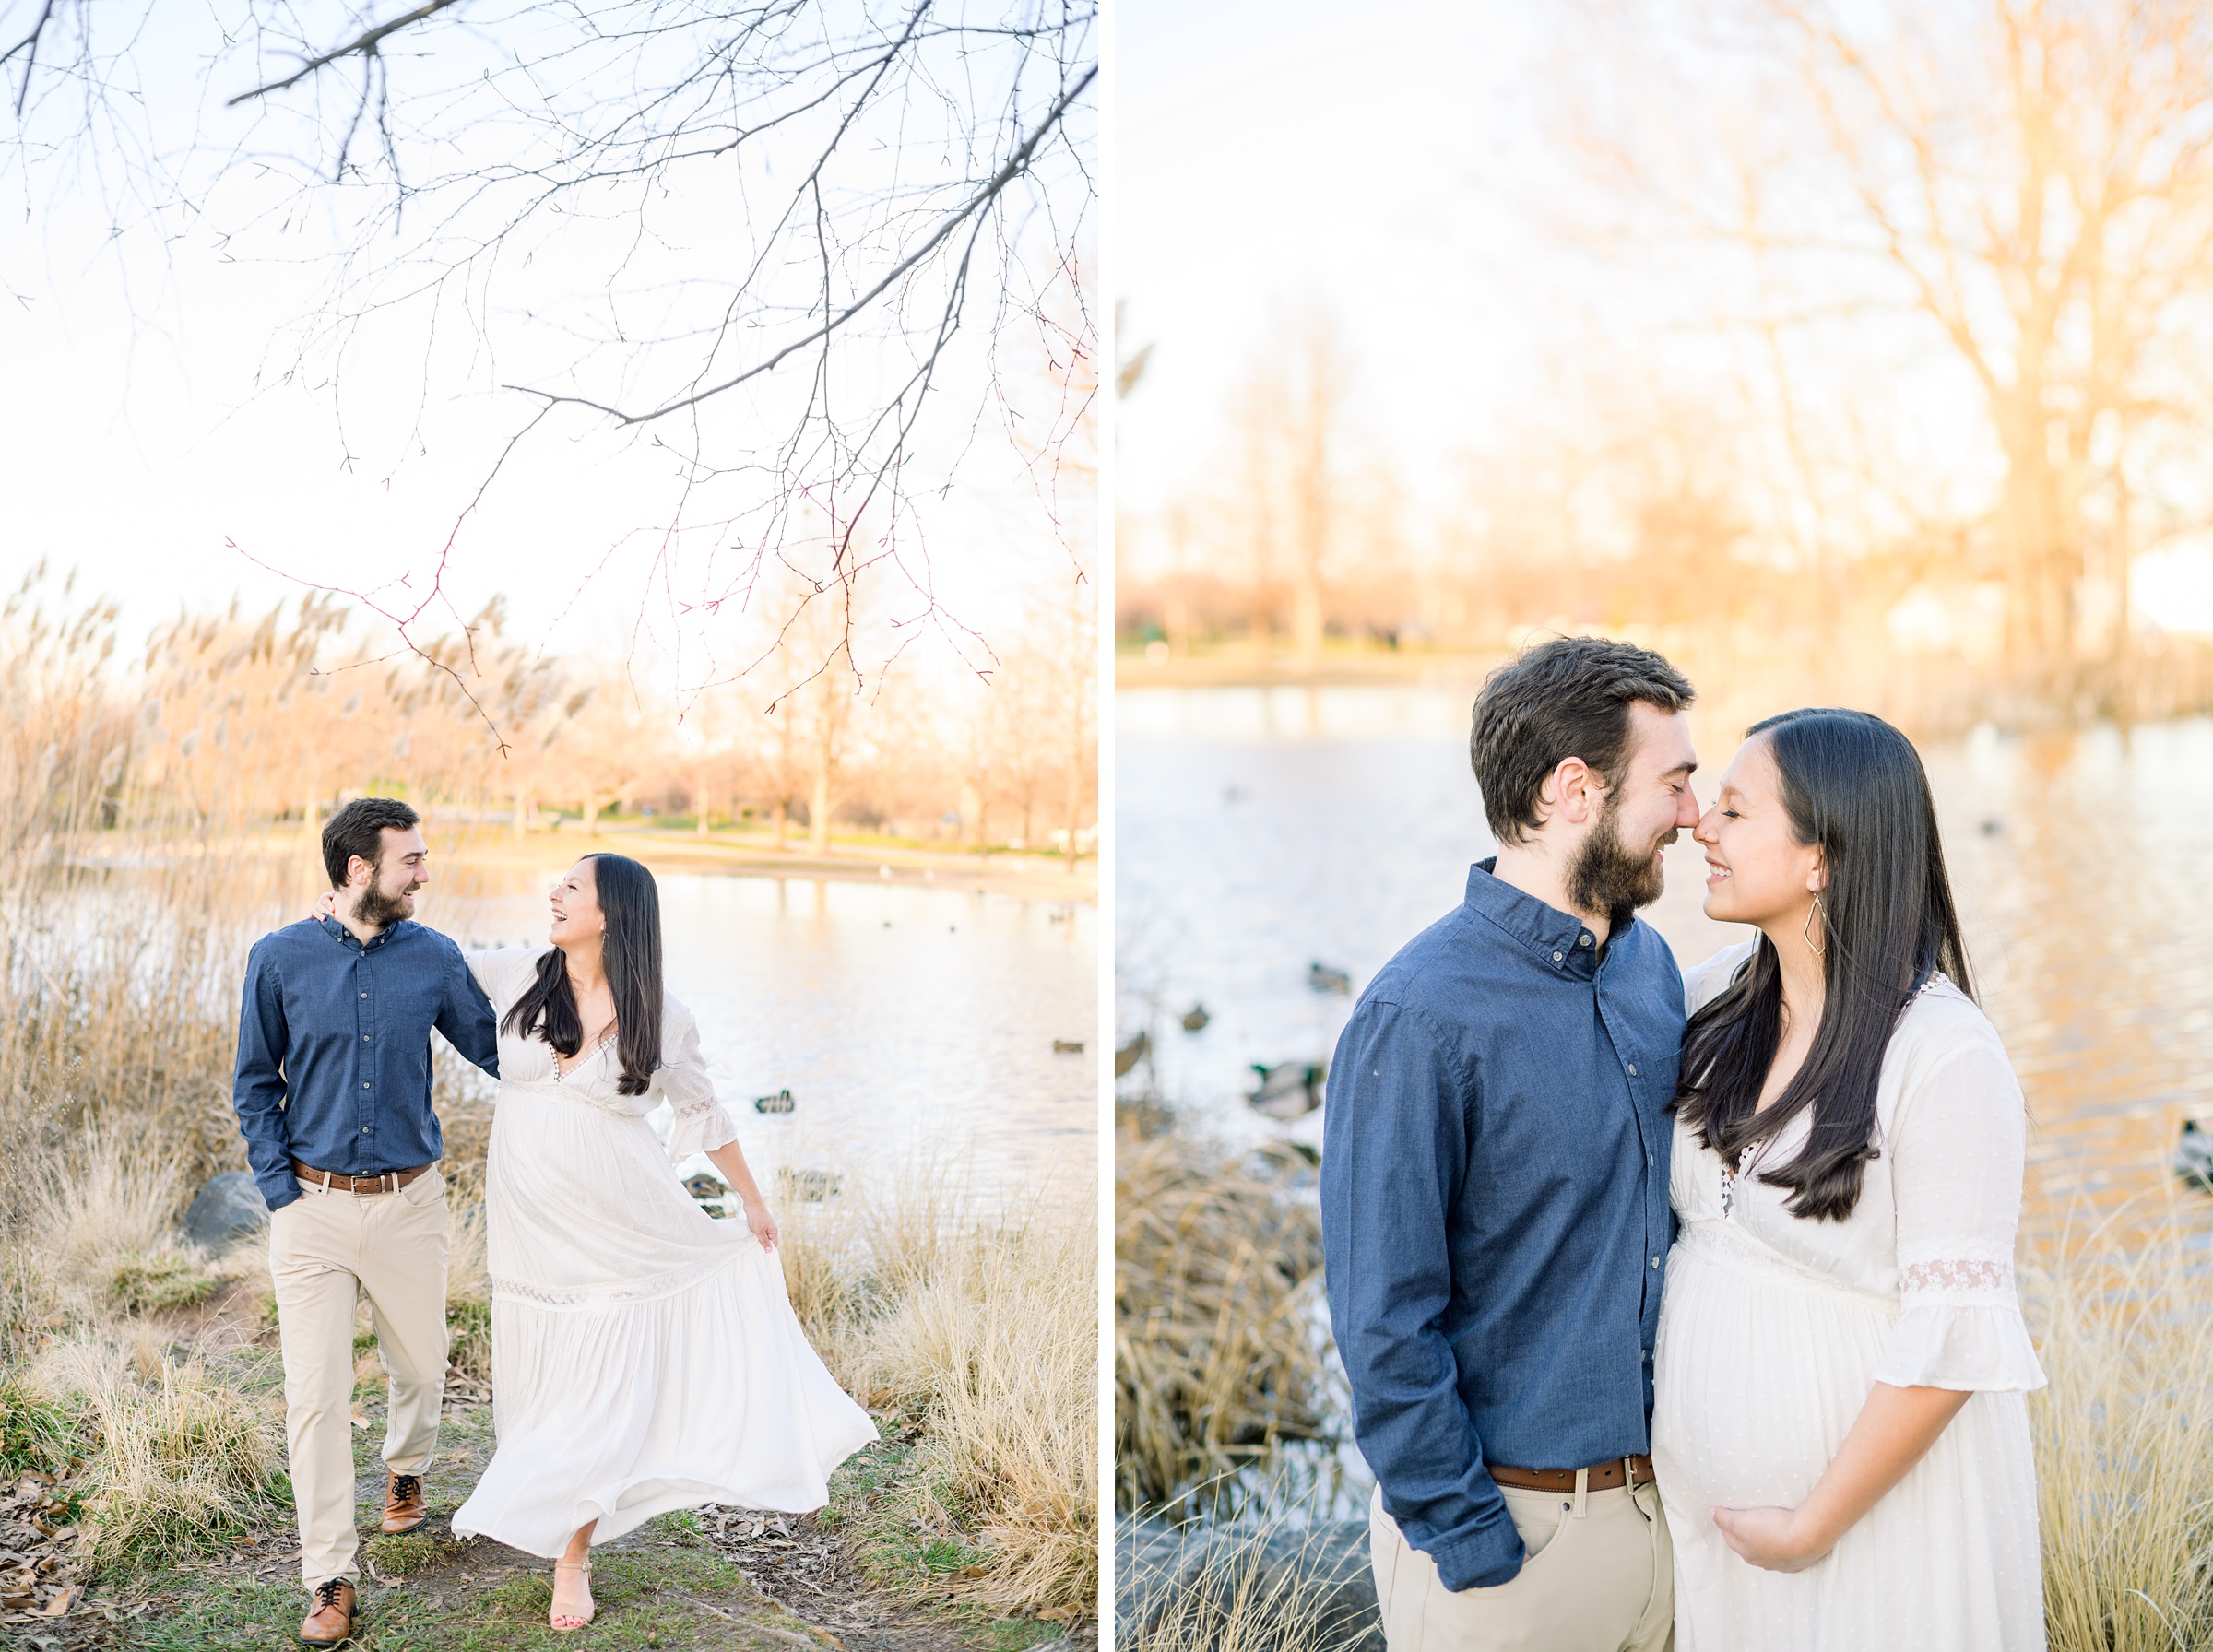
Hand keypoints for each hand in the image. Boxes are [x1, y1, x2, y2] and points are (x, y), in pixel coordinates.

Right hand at [311, 889, 339, 919]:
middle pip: (319, 905)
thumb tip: (333, 894)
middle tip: (332, 916)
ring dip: (319, 915)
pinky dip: (309, 916)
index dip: (327, 904)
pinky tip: (309, 917)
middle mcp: (320, 903)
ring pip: (314, 911)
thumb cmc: (343, 903)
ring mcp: (316, 909)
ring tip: (324, 919)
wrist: (341, 909)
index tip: (333, 910)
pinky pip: (309, 914)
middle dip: (325, 911)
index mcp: (326, 897)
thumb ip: (338, 897)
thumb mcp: (341, 899)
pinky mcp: (314, 914)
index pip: (323, 898)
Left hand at [745, 1201, 777, 1252]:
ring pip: (764, 1236)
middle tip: (756, 1252)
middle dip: (763, 1246)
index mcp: (774, 1231)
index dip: (769, 1250)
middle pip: (769, 1241)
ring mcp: (766, 1225)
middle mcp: (772, 1228)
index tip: (762, 1257)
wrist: (752, 1203)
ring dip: (759, 1240)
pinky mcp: (761, 1223)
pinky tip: (751, 1238)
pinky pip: (760, 1232)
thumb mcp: (760, 1232)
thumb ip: (764, 1242)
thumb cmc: (756, 1218)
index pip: (774, 1244)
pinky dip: (756, 1235)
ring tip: (752, 1246)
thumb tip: (769, 1251)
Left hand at [1711, 1505, 1831, 1571]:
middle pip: (1749, 1547)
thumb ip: (1725, 1518)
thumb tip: (1712, 1514)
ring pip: (1769, 1553)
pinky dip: (1785, 1549)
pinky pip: (1789, 1556)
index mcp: (1747, 1552)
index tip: (1726, 1514)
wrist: (1806, 1538)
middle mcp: (1763, 1561)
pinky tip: (1788, 1544)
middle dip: (1745, 1535)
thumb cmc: (1772, 1528)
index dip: (1727, 1525)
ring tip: (1768, 1530)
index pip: (1730, 1538)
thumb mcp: (1741, 1520)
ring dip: (1766, 1543)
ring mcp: (1782, 1563)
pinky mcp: (1799, 1561)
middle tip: (1745, 1521)